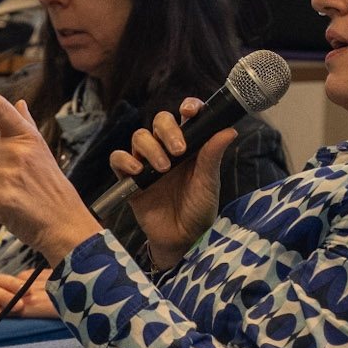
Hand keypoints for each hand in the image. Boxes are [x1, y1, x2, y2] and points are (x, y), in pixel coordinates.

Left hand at [0, 78, 99, 268]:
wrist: (66, 225)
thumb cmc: (51, 188)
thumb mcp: (43, 152)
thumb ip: (26, 126)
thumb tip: (18, 104)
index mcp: (27, 138)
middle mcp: (18, 152)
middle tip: (5, 174)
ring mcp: (10, 176)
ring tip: (9, 191)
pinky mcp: (3, 200)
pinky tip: (5, 205)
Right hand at [109, 99, 235, 270]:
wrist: (181, 240)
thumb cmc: (199, 211)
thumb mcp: (208, 183)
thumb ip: (212, 156)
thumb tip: (229, 130)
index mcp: (190, 146)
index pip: (185, 117)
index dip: (187, 107)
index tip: (189, 111)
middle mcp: (167, 150)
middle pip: (159, 121)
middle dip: (167, 130)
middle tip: (179, 151)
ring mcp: (147, 163)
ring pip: (139, 137)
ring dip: (150, 148)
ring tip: (163, 169)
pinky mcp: (130, 179)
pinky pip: (118, 159)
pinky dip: (124, 160)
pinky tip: (138, 171)